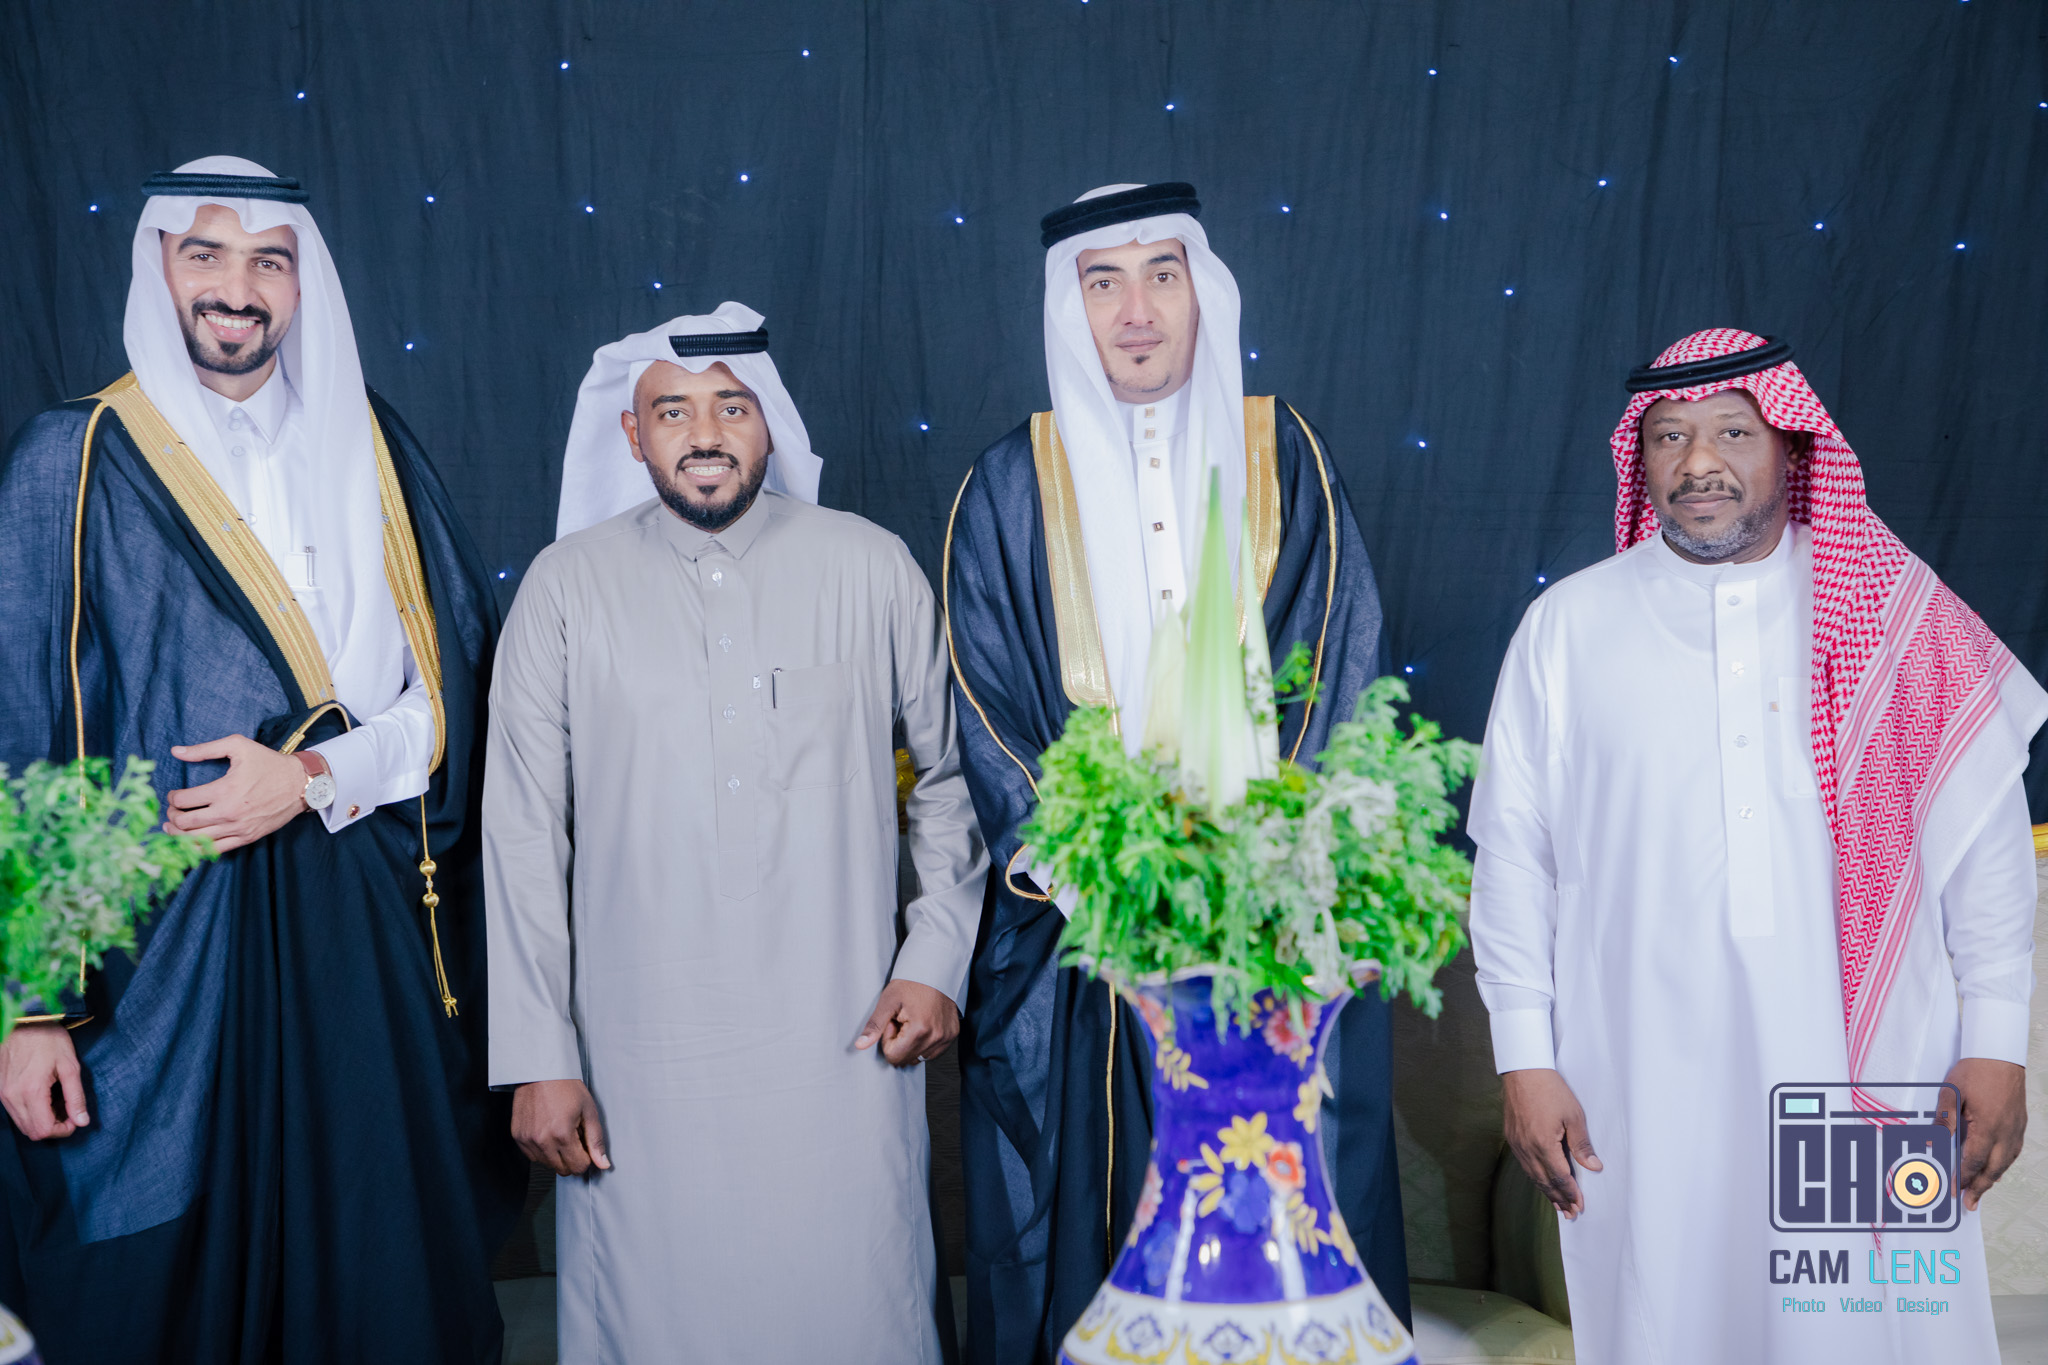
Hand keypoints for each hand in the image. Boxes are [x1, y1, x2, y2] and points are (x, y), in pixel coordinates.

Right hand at [0, 1024, 88, 1139]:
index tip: (75, 1118)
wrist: (23, 1021)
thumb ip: (76, 1096)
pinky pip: (15, 1112)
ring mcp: (3, 1094)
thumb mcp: (70, 1066)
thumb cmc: (48, 1039)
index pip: (44, 1130)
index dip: (63, 1130)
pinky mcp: (0, 1090)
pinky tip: (44, 1095)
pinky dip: (31, 1111)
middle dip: (54, 1126)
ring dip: (42, 1120)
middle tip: (68, 1109)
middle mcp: (12, 1097)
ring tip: (57, 1100)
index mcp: (31, 1091)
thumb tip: (82, 1121)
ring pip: (22, 1124)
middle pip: (32, 1131)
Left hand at [165, 734, 310, 851]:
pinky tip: (191, 841)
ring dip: (179, 834)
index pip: (183, 800)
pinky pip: (215, 850)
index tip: (173, 794)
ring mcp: (237, 828)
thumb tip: (175, 751)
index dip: (172, 797)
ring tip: (174, 826)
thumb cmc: (269, 763)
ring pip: (196, 839)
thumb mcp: (239, 746)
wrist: (300, 784)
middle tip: (172, 810)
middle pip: (185, 822)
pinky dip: (198, 848)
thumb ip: (205, 749)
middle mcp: (228, 813)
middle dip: (172, 816)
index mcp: (223, 790)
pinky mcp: (246, 838)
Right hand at [512, 1079, 610, 1175]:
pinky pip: (532, 1156)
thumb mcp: (588, 1111)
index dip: (586, 1158)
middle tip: (574, 1137)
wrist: (541, 1071)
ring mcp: (527, 1139)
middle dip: (572, 1158)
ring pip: (547, 1164)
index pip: (578, 1167)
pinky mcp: (518, 1136)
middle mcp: (542, 1140)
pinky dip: (542, 1150)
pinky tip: (547, 1132)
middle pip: (562, 1169)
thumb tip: (603, 1164)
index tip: (585, 1145)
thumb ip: (596, 1141)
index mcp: (562, 1135)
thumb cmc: (566, 1087)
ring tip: (559, 1131)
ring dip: (556, 1155)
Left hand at [855, 979, 959, 1066]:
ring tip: (913, 1020)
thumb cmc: (912, 981)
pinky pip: (933, 1051)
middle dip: (900, 1042)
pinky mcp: (952, 1035)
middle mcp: (936, 1036)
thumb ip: (874, 1026)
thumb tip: (861, 1045)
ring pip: (920, 1057)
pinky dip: (925, 1041)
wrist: (935, 969)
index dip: (888, 1040)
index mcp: (919, 1030)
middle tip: (903, 1020)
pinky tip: (924, 1023)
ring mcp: (946, 1037)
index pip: (894, 1057)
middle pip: (907, 1059)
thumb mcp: (887, 1001)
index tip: (893, 1022)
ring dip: (913, 1042)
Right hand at [1502, 1067, 1602, 1218]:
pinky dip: (1534, 1177)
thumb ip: (1582, 1145)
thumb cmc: (1550, 1090)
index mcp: (1544, 1144)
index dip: (1571, 1193)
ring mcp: (1517, 1143)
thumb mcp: (1573, 1115)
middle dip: (1559, 1198)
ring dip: (1546, 1191)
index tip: (1580, 1206)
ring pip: (1532, 1175)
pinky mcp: (1511, 1137)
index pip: (1560, 1177)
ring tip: (1557, 1204)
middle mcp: (1527, 1148)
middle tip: (1570, 1213)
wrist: (1523, 1071)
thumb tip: (1594, 1167)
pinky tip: (1540, 1181)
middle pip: (1544, 1181)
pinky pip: (1524, 1165)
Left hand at [1938, 1057, 2025, 1211]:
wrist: (2000, 1055)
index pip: (1972, 1161)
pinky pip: (2013, 1151)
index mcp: (1988, 1127)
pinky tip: (1996, 1168)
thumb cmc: (1975, 1071)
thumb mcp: (1951, 1093)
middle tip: (1969, 1203)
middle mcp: (2005, 1133)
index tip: (1952, 1190)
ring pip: (2005, 1162)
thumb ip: (1944, 1120)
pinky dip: (2003, 1164)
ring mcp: (2016, 1129)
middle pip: (1992, 1168)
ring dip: (1992, 1178)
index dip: (1961, 1178)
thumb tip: (1935, 1143)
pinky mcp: (2020, 1123)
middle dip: (1979, 1187)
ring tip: (1980, 1191)